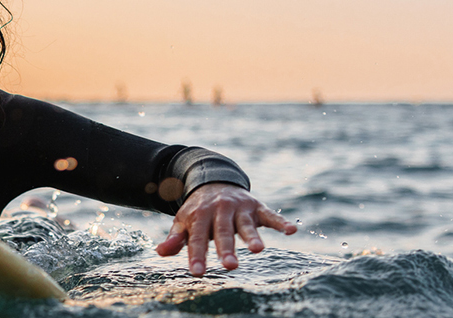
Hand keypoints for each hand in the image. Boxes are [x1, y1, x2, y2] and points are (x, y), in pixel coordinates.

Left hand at [154, 183, 296, 275]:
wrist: (214, 181)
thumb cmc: (198, 211)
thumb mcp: (184, 222)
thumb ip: (175, 239)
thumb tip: (160, 252)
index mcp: (199, 215)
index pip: (197, 238)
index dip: (197, 255)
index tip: (197, 272)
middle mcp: (220, 210)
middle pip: (223, 232)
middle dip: (226, 249)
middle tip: (230, 266)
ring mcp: (239, 207)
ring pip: (245, 224)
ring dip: (252, 236)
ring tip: (258, 250)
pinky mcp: (256, 206)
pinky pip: (270, 214)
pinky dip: (281, 222)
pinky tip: (292, 231)